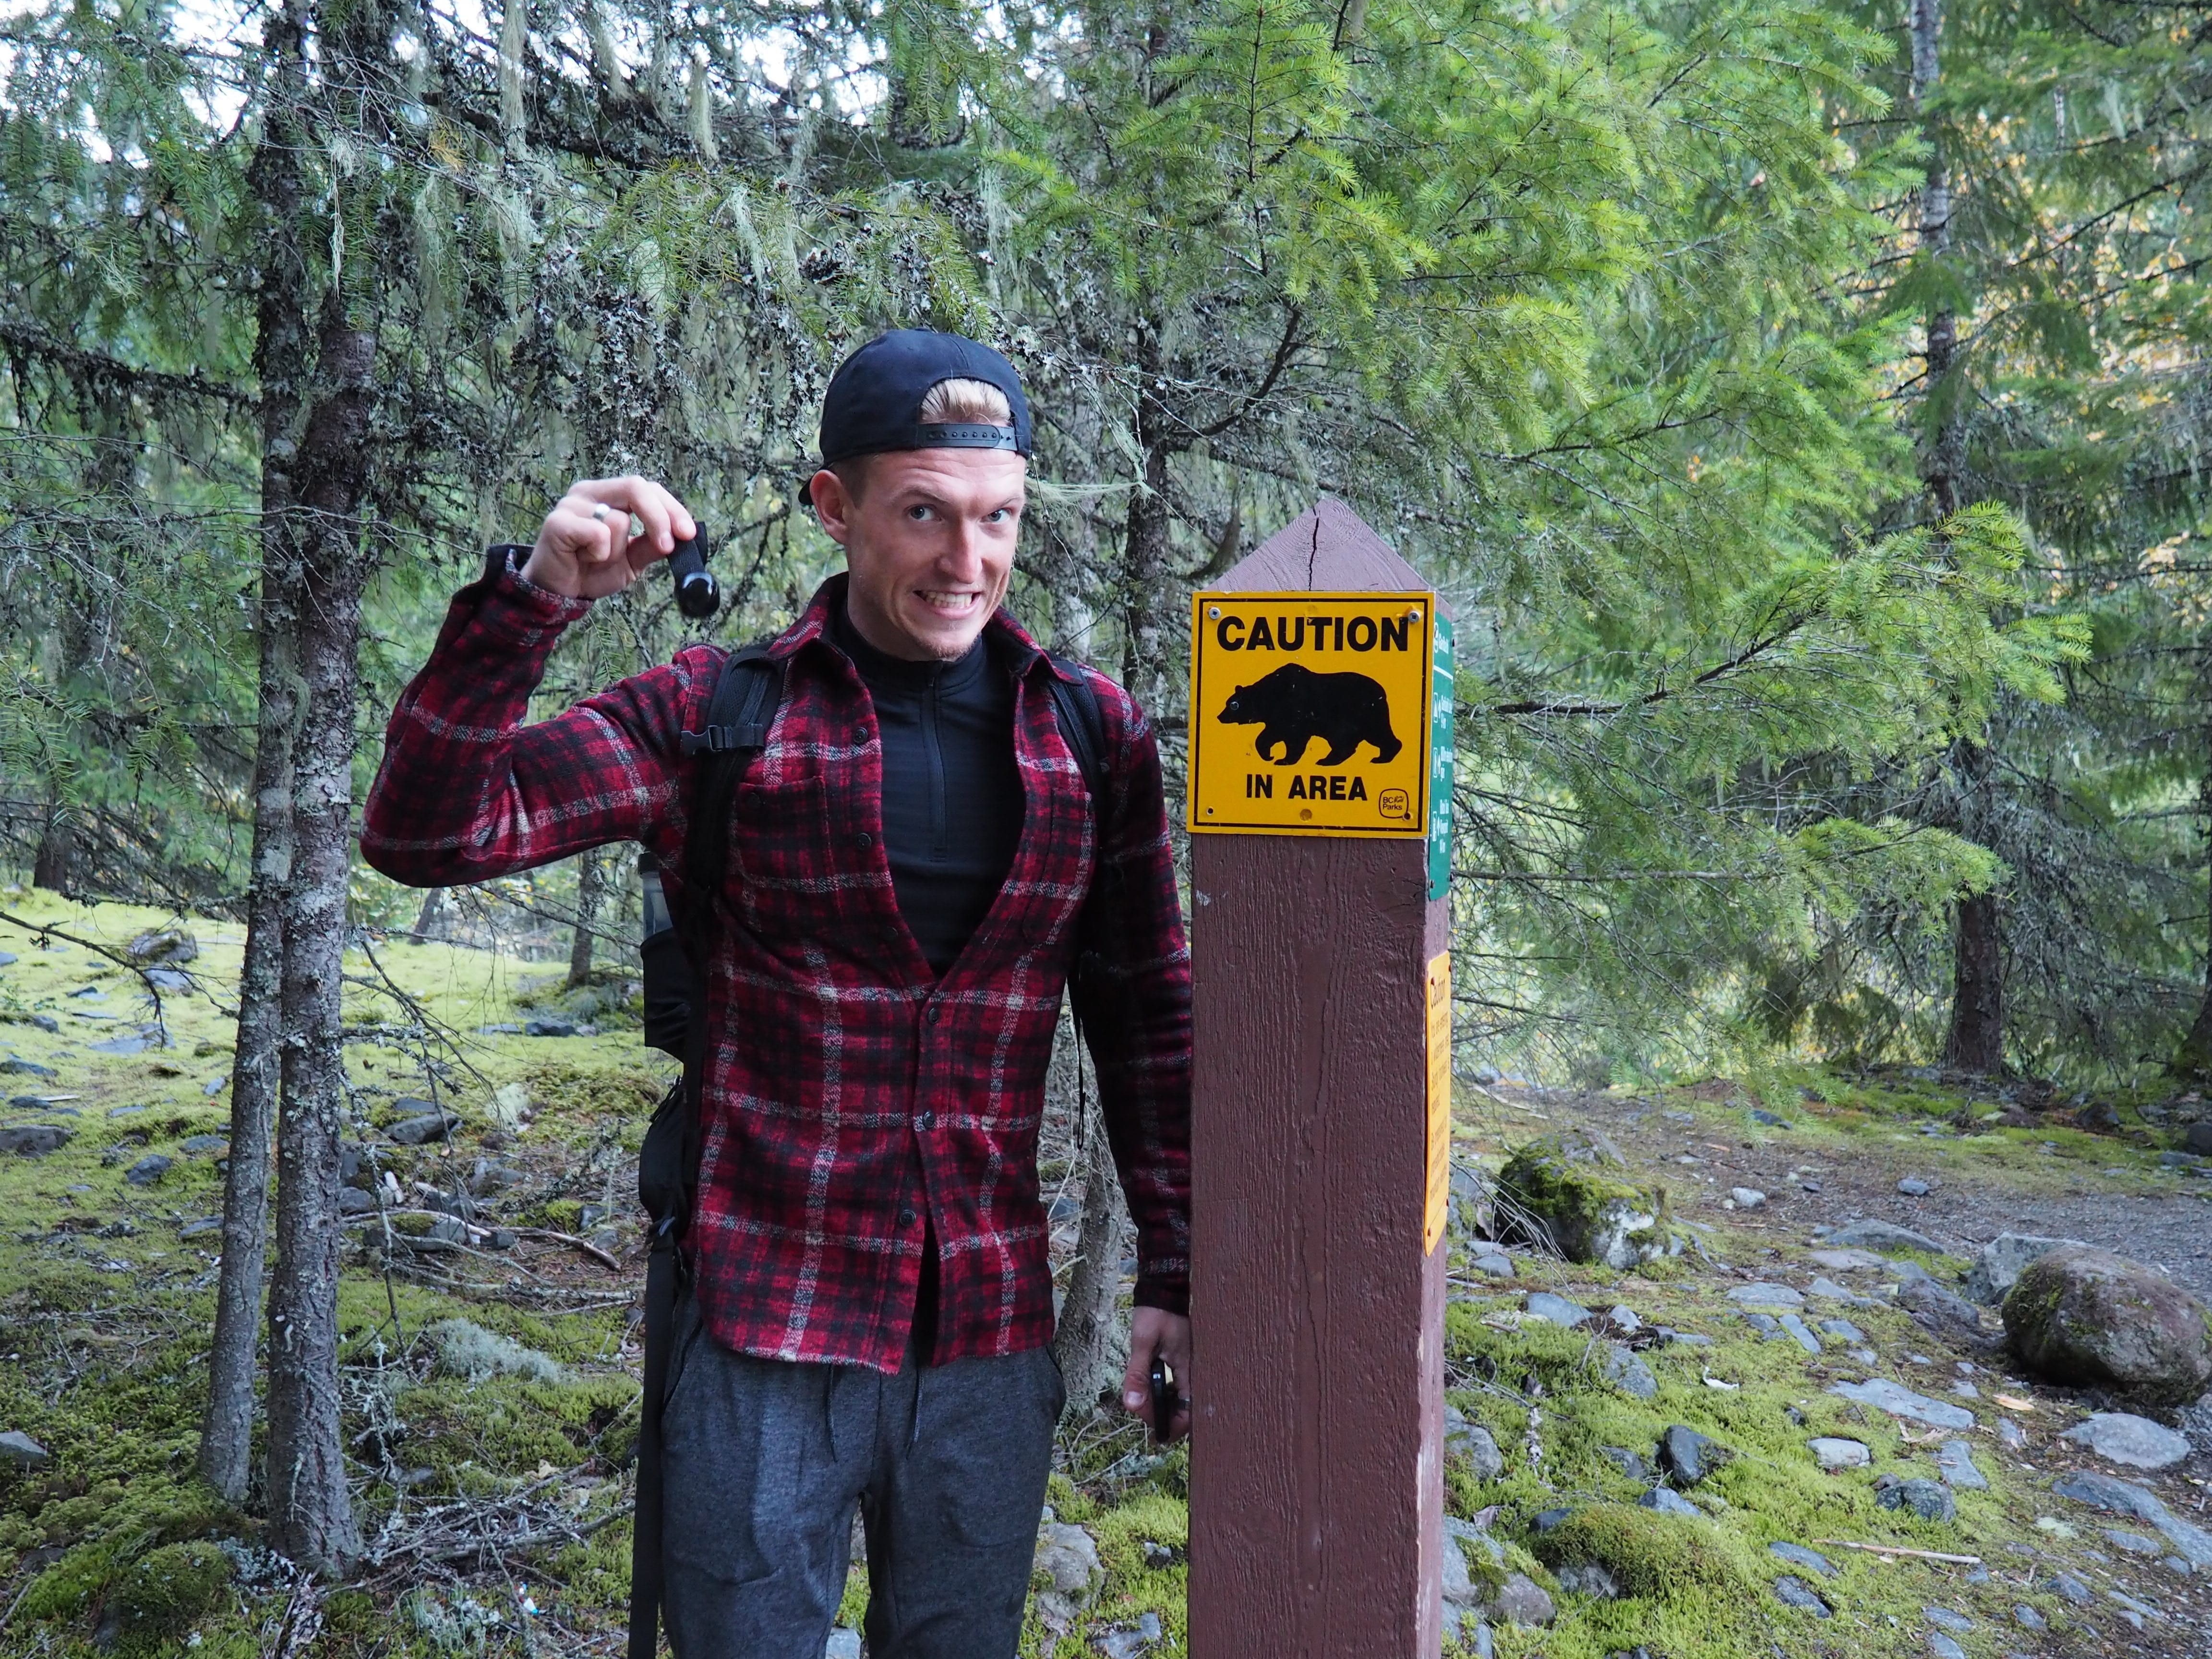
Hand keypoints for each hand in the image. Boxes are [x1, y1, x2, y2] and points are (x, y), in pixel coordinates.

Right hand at [520, 476, 696, 600]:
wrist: (559, 593)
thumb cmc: (593, 570)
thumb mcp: (632, 560)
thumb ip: (653, 545)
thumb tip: (683, 537)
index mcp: (609, 495)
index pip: (648, 488)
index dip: (672, 508)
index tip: (688, 534)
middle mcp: (590, 492)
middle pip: (636, 488)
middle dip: (659, 518)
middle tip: (667, 546)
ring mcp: (571, 504)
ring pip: (618, 520)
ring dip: (617, 550)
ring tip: (597, 559)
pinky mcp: (557, 522)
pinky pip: (597, 533)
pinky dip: (598, 554)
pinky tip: (583, 559)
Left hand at [1122, 1307, 1191, 1443]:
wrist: (1166, 1287)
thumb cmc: (1156, 1311)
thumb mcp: (1143, 1342)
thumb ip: (1138, 1374)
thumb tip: (1132, 1405)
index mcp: (1189, 1369)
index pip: (1188, 1413)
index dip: (1171, 1426)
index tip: (1153, 1429)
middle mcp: (1195, 1371)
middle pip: (1185, 1410)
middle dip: (1164, 1416)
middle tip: (1142, 1408)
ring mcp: (1192, 1366)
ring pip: (1182, 1399)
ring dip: (1164, 1405)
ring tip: (1143, 1397)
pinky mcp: (1187, 1361)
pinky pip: (1181, 1385)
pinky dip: (1167, 1392)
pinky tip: (1153, 1386)